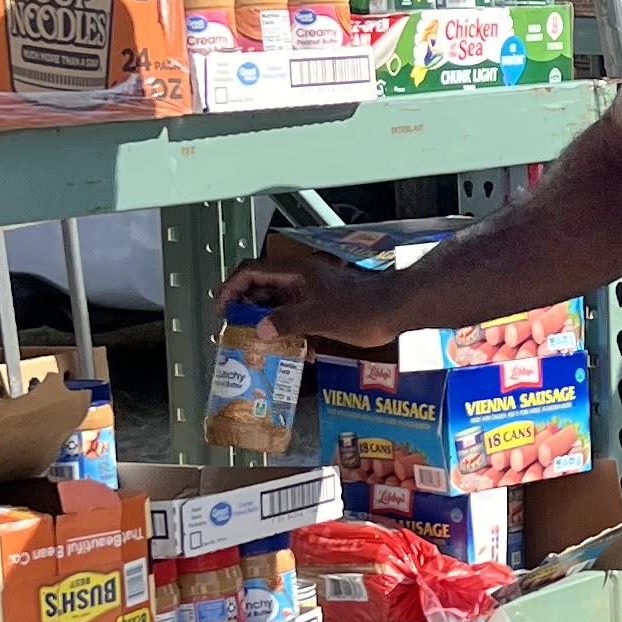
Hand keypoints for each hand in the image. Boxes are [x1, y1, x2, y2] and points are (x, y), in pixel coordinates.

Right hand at [215, 244, 406, 356]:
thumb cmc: (364, 308)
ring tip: (260, 343)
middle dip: (246, 306)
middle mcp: (303, 277)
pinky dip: (292, 327)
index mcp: (297, 273)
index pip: (251, 271)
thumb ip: (289, 322)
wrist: (399, 306)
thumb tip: (261, 330)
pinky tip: (296, 350)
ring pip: (281, 300)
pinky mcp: (327, 302)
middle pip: (263, 285)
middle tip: (236, 330)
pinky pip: (300, 312)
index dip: (231, 288)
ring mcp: (315, 288)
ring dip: (268, 319)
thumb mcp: (321, 318)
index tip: (222, 310)